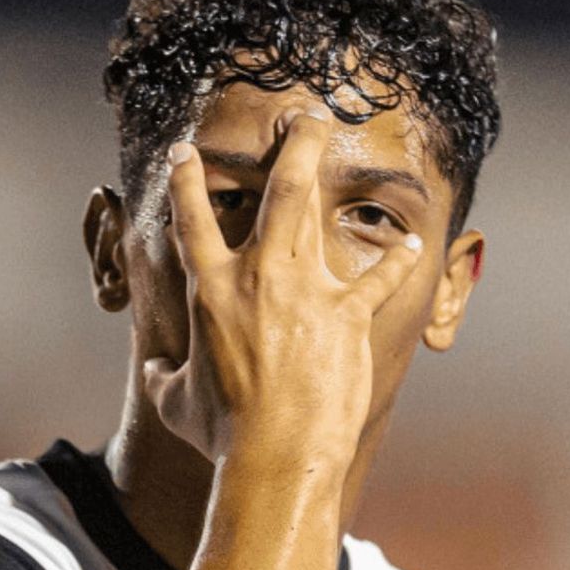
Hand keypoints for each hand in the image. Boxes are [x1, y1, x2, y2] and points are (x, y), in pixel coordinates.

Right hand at [142, 110, 423, 463]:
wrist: (277, 453)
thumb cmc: (223, 434)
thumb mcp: (175, 404)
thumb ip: (163, 377)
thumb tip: (157, 371)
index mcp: (210, 292)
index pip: (191, 221)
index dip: (186, 182)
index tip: (185, 153)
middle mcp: (258, 276)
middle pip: (274, 190)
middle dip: (288, 145)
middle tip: (297, 116)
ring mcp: (306, 290)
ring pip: (312, 208)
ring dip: (319, 164)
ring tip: (326, 132)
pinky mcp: (348, 314)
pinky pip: (378, 277)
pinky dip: (396, 259)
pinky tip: (413, 240)